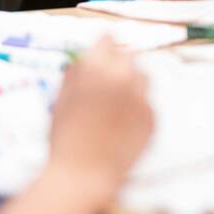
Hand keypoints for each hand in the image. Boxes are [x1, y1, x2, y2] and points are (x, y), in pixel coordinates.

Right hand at [47, 38, 152, 200]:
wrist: (84, 173)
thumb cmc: (65, 138)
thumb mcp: (60, 99)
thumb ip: (76, 73)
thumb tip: (87, 58)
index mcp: (96, 69)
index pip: (108, 40)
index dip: (104, 47)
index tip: (103, 53)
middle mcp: (123, 77)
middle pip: (129, 56)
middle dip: (118, 66)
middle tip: (107, 84)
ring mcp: (141, 96)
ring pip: (143, 76)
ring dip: (132, 83)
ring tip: (116, 105)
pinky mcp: (153, 115)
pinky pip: (148, 102)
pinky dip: (138, 107)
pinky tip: (122, 124)